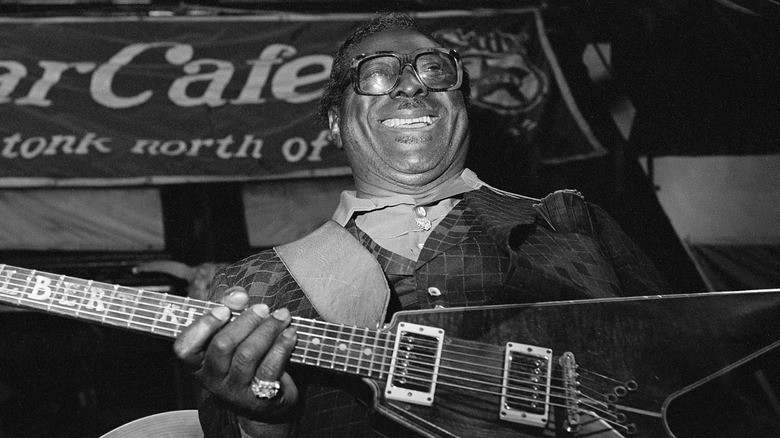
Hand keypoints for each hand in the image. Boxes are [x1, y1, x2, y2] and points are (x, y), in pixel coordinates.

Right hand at [173, 286, 298, 421]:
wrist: (264, 398)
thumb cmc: (243, 354)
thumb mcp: (232, 331)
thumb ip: (230, 306)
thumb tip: (238, 295)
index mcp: (198, 362)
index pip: (185, 347)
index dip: (203, 325)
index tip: (224, 310)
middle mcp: (211, 379)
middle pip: (222, 345)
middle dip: (246, 321)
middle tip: (263, 308)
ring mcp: (234, 391)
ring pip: (247, 355)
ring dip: (267, 330)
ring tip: (282, 316)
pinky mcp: (259, 397)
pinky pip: (269, 368)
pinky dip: (282, 346)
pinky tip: (290, 333)